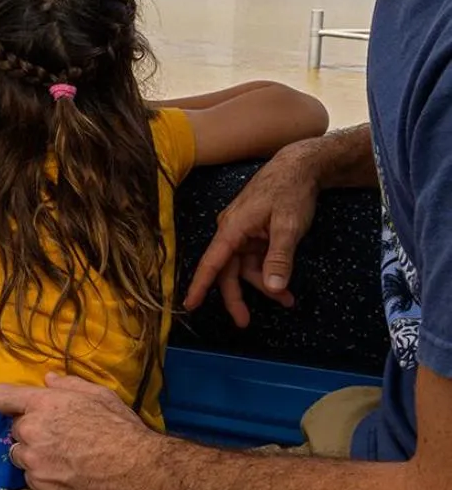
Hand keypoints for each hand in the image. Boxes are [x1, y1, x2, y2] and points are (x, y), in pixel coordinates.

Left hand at [0, 373, 159, 489]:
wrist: (138, 469)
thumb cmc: (120, 427)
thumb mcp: (98, 394)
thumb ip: (67, 384)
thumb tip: (48, 379)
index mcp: (42, 404)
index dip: (5, 400)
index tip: (12, 405)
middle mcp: (31, 431)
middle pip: (14, 428)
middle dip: (31, 430)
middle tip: (57, 435)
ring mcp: (34, 461)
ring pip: (19, 454)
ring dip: (33, 454)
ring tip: (61, 456)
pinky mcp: (41, 486)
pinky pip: (30, 477)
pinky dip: (42, 475)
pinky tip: (65, 472)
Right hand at [183, 141, 318, 325]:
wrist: (300, 167)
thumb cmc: (291, 192)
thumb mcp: (288, 227)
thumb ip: (279, 259)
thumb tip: (272, 288)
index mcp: (232, 229)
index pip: (212, 263)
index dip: (200, 285)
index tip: (189, 305)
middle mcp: (232, 231)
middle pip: (228, 270)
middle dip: (238, 296)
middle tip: (245, 322)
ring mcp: (243, 232)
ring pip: (245, 267)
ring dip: (263, 284)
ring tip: (287, 300)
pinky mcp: (255, 232)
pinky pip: (256, 259)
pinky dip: (269, 272)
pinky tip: (284, 284)